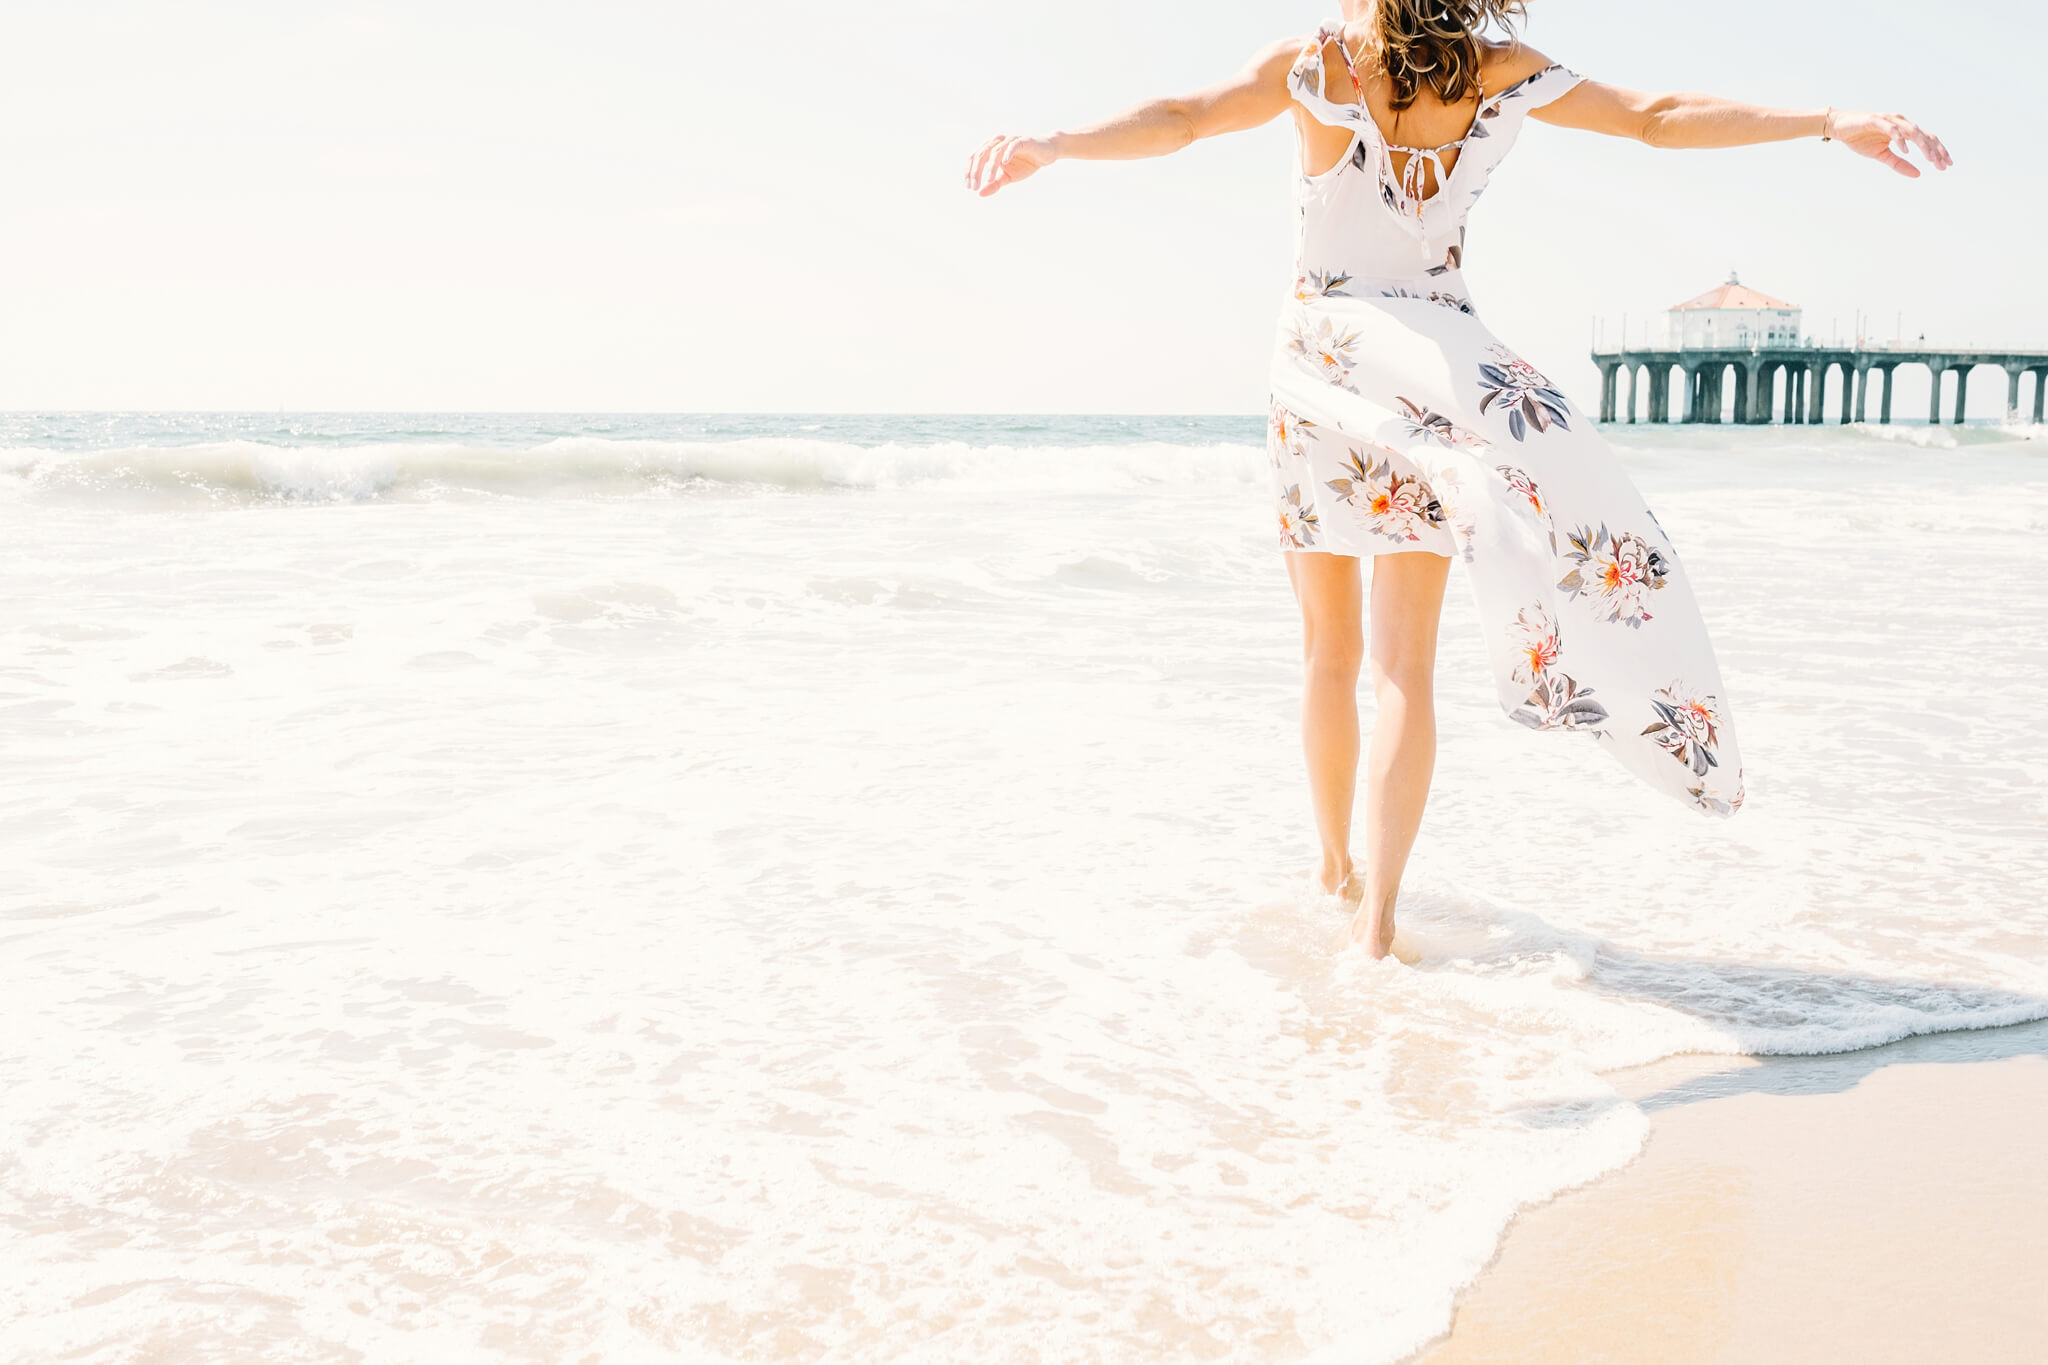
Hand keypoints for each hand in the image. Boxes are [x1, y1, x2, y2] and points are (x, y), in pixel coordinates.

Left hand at [964, 134, 1059, 196]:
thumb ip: (994, 184)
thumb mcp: (1008, 177)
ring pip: (995, 150)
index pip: (974, 157)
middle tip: (975, 186)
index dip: (969, 172)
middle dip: (976, 171)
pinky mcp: (1023, 140)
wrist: (1046, 154)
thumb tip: (979, 194)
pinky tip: (1004, 163)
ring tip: (989, 180)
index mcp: (990, 149)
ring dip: (991, 166)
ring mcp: (1010, 140)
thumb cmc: (1025, 164)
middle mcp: (998, 142)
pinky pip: (1013, 145)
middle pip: (982, 154)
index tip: (969, 187)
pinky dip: (1008, 153)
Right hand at [1826, 109, 1950, 176]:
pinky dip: (1900, 139)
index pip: (1927, 140)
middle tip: (1941, 165)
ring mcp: (1889, 119)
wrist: (1839, 128)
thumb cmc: (1860, 139)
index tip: (1946, 166)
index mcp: (1904, 130)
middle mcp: (1901, 122)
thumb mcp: (1881, 155)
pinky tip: (1906, 151)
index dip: (1938, 151)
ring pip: (1912, 131)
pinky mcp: (1875, 120)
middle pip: (1924, 135)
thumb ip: (1899, 163)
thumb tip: (1918, 174)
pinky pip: (1892, 129)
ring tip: (1930, 159)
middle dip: (1935, 150)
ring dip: (1923, 145)